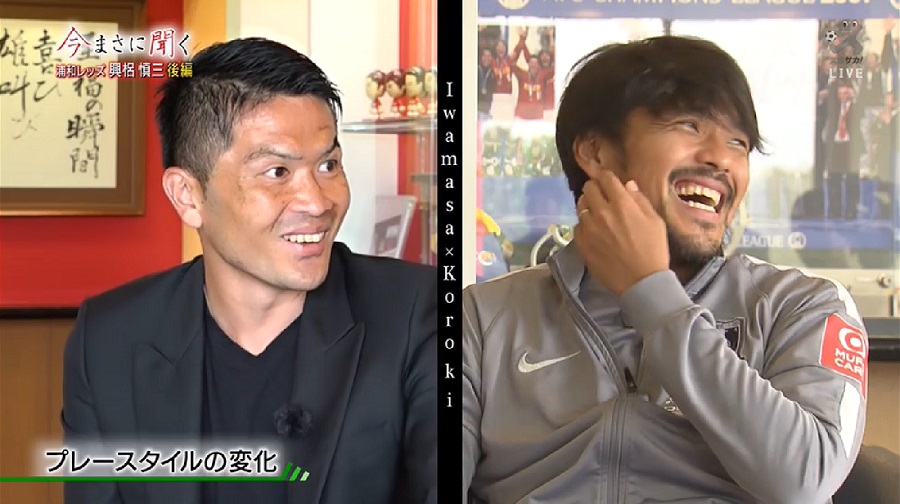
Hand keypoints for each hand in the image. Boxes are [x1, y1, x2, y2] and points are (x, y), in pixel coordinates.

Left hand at [574, 171, 668, 294]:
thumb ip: (639, 200)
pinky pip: (577, 226)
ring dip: (588, 206)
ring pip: (580, 206)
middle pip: (588, 188)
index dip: (607, 178)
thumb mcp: (655, 221)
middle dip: (596, 189)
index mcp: (622, 204)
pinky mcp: (581, 243)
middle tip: (603, 197)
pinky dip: (585, 225)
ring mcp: (589, 228)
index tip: (609, 182)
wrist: (641, 282)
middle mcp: (602, 213)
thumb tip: (627, 185)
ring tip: (598, 215)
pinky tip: (595, 232)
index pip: (606, 178)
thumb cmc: (653, 250)